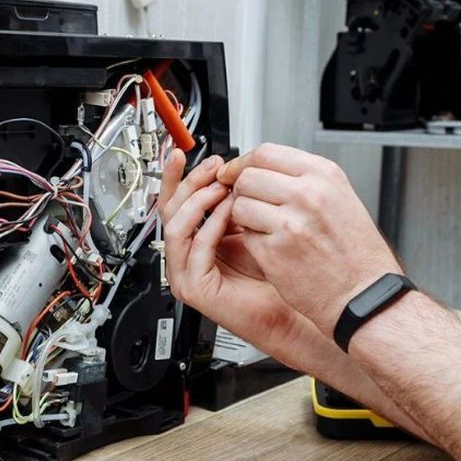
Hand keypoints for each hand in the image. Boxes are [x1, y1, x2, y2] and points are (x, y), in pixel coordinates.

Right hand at [158, 150, 345, 374]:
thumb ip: (232, 204)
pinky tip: (230, 212)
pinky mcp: (194, 287)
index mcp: (194, 239)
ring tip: (224, 188)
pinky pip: (196, 246)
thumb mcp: (250, 225)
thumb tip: (226, 171)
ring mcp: (186, 272)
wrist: (291, 308)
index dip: (174, 176)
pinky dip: (211, 224)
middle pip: (170, 209)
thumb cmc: (276, 274)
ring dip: (200, 201)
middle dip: (190, 183)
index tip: (181, 152)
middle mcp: (185, 255)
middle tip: (213, 168)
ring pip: (176, 226)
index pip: (174, 202)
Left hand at [218, 143, 401, 335]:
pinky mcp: (274, 251)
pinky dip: (253, 241)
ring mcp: (289, 223)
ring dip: (244, 217)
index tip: (235, 172)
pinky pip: (246, 235)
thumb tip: (262, 168)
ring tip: (266, 228)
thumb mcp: (339, 198)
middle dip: (242, 191)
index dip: (244, 163)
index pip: (266, 152)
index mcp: (324, 175)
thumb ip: (301, 179)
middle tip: (250, 203)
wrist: (363, 294)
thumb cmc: (355, 252)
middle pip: (248, 177)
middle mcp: (307, 194)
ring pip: (240, 205)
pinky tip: (273, 247)